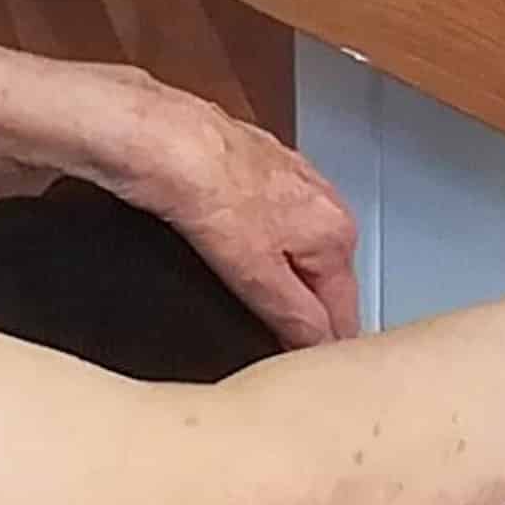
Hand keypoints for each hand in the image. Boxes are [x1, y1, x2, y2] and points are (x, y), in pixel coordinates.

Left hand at [114, 85, 362, 348]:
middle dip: (301, 313)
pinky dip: (250, 249)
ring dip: (276, 281)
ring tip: (244, 303)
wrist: (157, 133)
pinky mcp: (253, 174)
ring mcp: (287, 182)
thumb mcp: (255, 272)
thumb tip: (317, 345)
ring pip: (292, 252)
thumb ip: (294, 315)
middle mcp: (321, 200)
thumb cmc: (205, 181)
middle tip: (270, 345)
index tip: (305, 371)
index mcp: (334, 228)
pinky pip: (264, 228)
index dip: (325, 348)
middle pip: (322, 280)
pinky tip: (224, 257)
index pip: (346, 311)